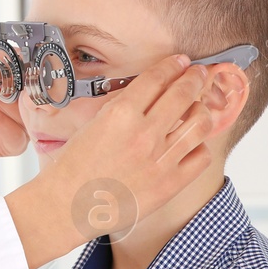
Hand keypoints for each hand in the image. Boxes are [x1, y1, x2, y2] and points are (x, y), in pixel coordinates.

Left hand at [0, 45, 29, 156]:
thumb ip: (5, 52)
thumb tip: (24, 52)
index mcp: (27, 83)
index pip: (46, 81)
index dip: (39, 74)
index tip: (28, 65)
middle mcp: (28, 106)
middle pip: (38, 100)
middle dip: (20, 88)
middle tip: (2, 77)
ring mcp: (20, 125)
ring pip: (24, 116)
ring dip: (0, 100)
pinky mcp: (8, 144)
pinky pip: (14, 136)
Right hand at [4, 53, 214, 268]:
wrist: (65, 207)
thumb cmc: (71, 168)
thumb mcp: (92, 125)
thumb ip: (122, 108)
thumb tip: (146, 95)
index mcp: (121, 114)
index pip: (157, 77)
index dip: (173, 65)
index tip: (181, 61)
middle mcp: (144, 134)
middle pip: (183, 93)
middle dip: (195, 78)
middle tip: (198, 74)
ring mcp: (160, 160)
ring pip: (200, 123)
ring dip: (202, 109)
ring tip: (199, 108)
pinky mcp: (170, 184)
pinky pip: (201, 157)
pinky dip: (200, 146)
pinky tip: (192, 144)